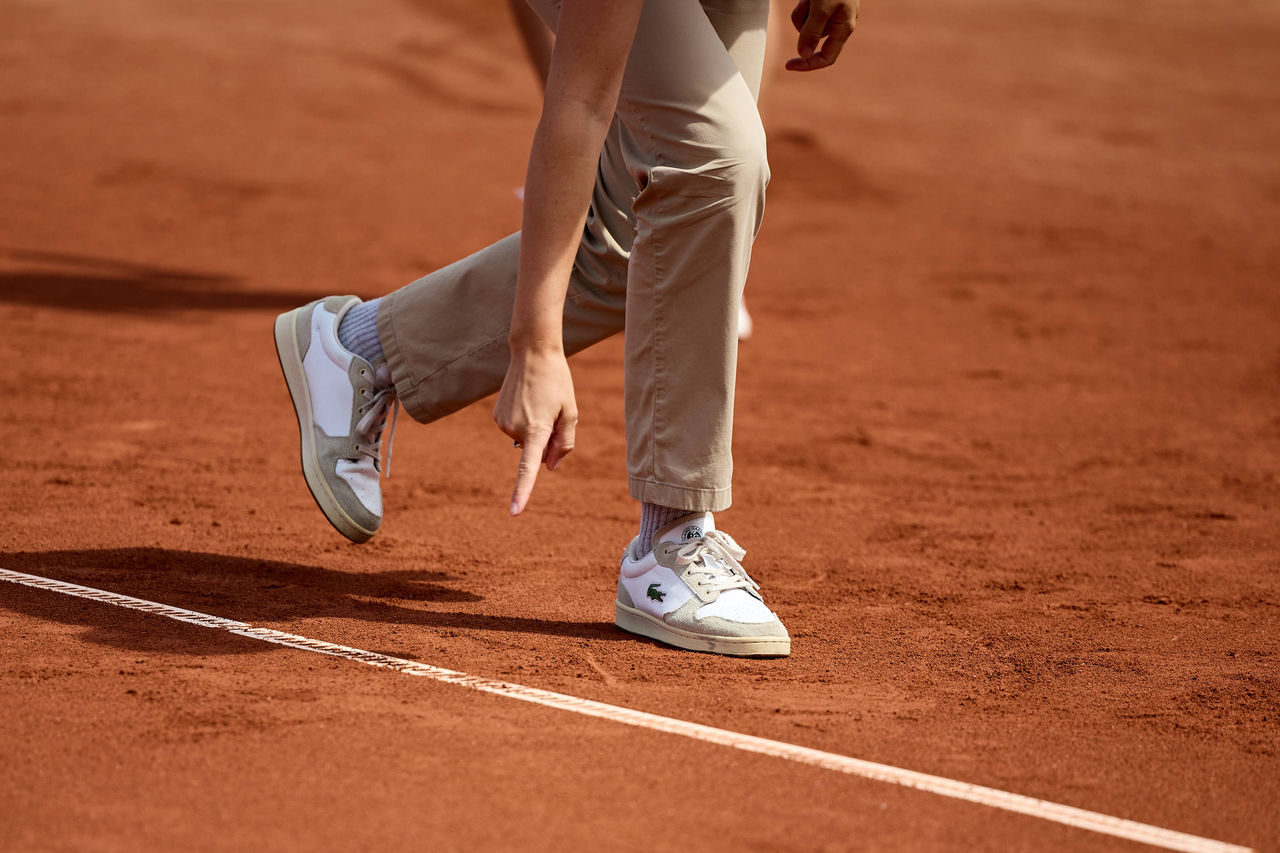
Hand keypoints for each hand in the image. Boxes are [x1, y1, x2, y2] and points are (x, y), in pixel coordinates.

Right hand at [492, 347, 577, 515]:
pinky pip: (516, 430)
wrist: (532, 352)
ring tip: (539, 401)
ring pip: (526, 440)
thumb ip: (564, 443)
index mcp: (537, 430)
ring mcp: (503, 424)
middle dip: (547, 439)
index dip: (522, 492)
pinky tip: (528, 400)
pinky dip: (524, 421)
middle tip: (553, 411)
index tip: (514, 512)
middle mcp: (516, 430)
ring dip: (536, 428)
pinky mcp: (497, 417)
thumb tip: (550, 467)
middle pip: (536, 450)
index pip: (528, 468)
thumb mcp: (570, 412)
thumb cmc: (557, 382)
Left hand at [785, 0, 858, 71]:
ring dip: (802, 10)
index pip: (826, 58)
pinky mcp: (822, 4)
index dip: (808, 64)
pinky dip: (804, 3)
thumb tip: (803, 55)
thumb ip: (812, 31)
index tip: (788, 65)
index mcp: (843, 29)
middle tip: (808, 4)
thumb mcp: (822, 9)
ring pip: (804, 23)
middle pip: (810, 38)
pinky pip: (805, 11)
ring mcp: (830, 14)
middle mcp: (837, 24)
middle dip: (803, 23)